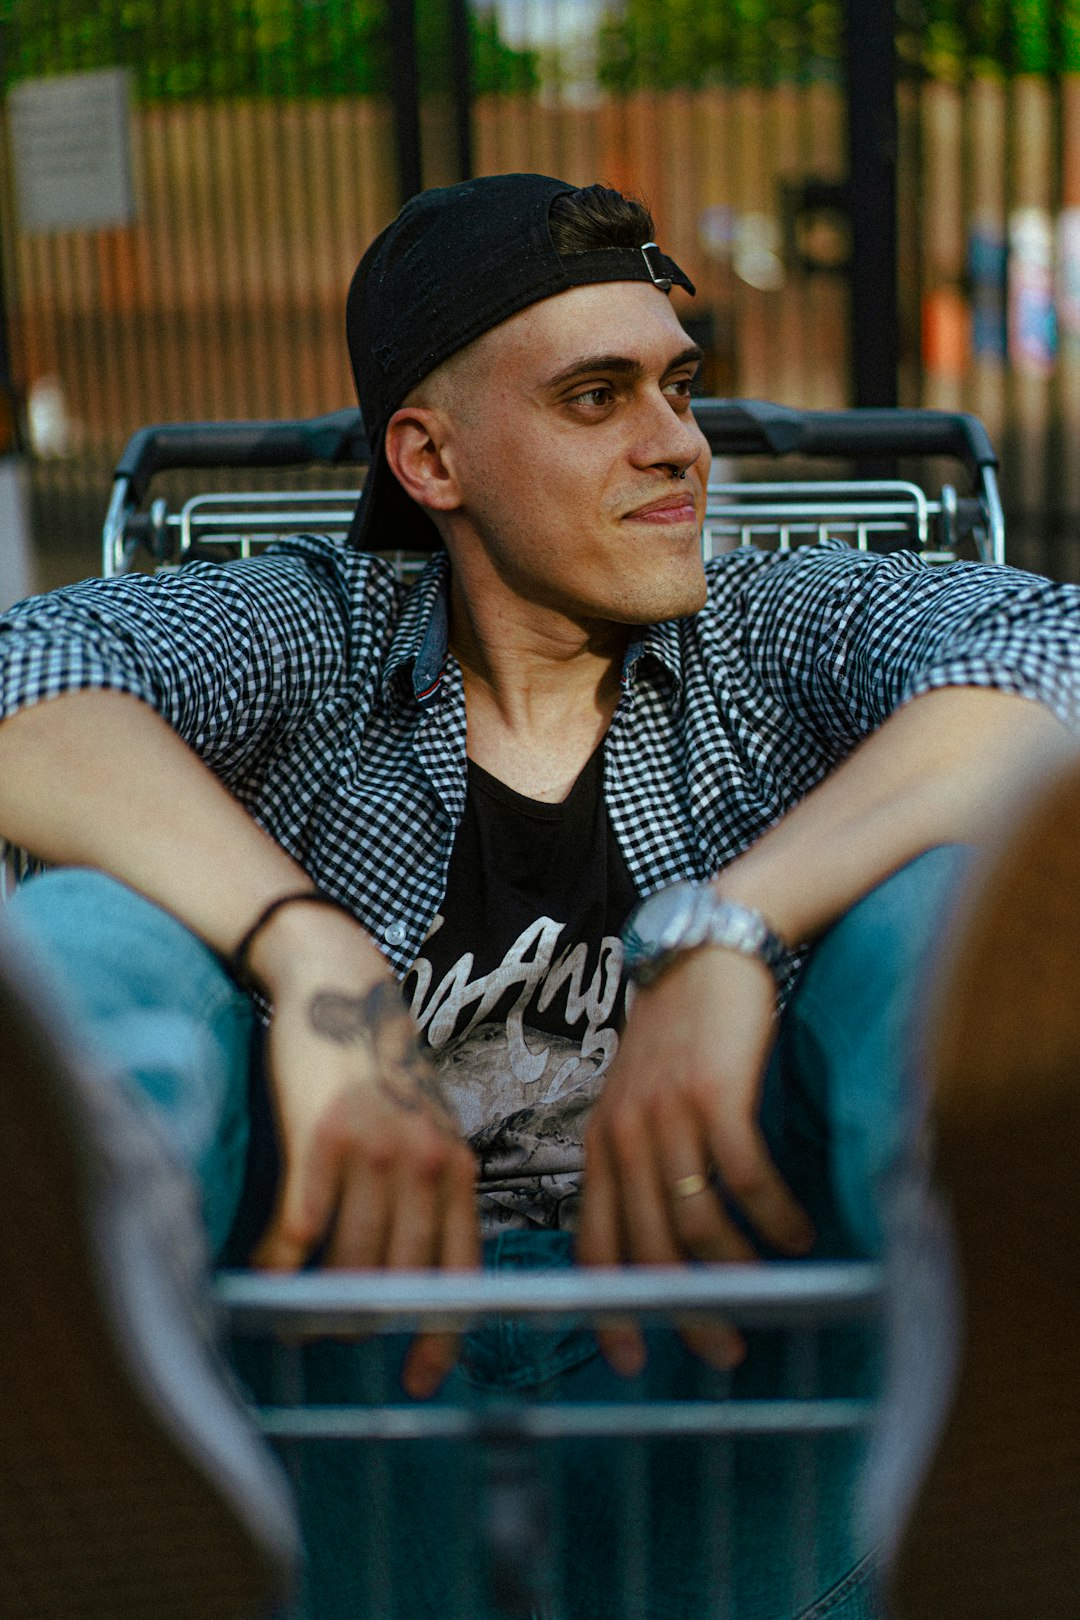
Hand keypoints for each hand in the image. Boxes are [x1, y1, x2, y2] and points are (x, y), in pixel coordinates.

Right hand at [250, 913, 479, 1397]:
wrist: (342, 988)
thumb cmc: (380, 1070)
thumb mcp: (425, 1128)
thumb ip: (427, 1193)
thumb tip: (408, 1278)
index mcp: (456, 1167)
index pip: (458, 1272)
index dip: (439, 1334)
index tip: (418, 1377)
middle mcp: (424, 1164)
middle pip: (398, 1280)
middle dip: (362, 1323)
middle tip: (329, 1337)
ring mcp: (376, 1152)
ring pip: (348, 1263)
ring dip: (315, 1305)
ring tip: (295, 1316)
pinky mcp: (325, 1139)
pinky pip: (299, 1230)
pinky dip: (278, 1263)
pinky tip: (265, 1272)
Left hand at [578, 945, 813, 1374]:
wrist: (707, 951)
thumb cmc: (680, 1032)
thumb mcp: (639, 1096)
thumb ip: (639, 1157)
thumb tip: (664, 1238)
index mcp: (600, 1142)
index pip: (595, 1244)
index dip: (611, 1308)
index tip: (634, 1355)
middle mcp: (625, 1134)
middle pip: (651, 1251)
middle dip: (689, 1310)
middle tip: (725, 1347)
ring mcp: (668, 1115)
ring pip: (700, 1224)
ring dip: (740, 1270)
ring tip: (773, 1287)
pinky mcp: (717, 1095)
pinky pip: (747, 1180)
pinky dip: (775, 1216)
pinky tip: (797, 1231)